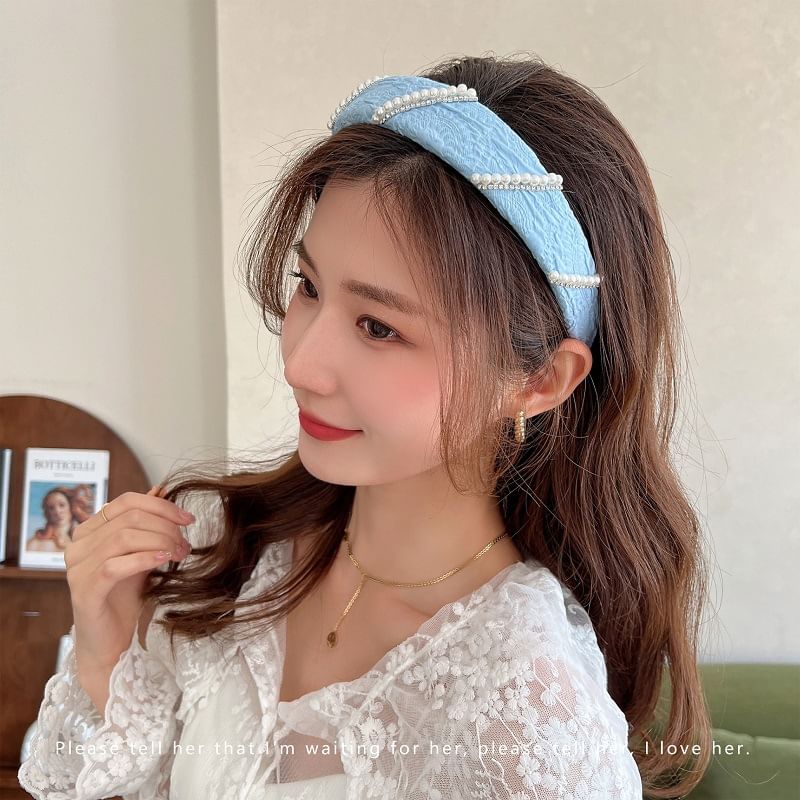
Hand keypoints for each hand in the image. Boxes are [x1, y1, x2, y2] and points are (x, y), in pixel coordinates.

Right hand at [66, 486, 193, 675]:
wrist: (110, 641)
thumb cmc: (124, 595)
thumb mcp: (140, 551)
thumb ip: (145, 522)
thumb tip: (161, 488)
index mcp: (88, 531)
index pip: (125, 502)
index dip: (160, 505)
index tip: (187, 518)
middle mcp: (77, 545)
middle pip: (128, 518)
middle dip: (165, 527)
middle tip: (186, 543)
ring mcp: (77, 568)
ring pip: (123, 538)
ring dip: (160, 542)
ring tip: (180, 553)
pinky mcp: (83, 591)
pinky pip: (114, 565)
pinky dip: (144, 558)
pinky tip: (163, 560)